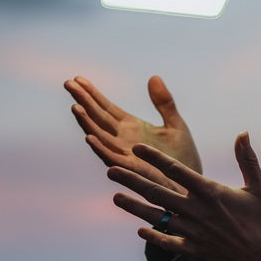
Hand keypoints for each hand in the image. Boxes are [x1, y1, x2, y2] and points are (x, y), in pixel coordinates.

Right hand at [65, 75, 202, 186]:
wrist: (191, 184)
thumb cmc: (183, 158)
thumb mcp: (175, 124)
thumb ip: (164, 102)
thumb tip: (153, 77)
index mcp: (131, 127)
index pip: (106, 107)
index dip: (92, 93)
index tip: (77, 78)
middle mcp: (123, 140)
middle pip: (97, 118)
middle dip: (83, 101)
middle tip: (68, 83)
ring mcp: (125, 154)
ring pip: (100, 137)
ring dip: (86, 123)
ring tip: (75, 107)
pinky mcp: (131, 169)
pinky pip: (111, 158)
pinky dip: (100, 148)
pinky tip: (89, 137)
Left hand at [108, 133, 260, 260]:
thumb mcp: (260, 188)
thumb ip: (247, 160)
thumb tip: (242, 133)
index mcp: (211, 192)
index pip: (175, 170)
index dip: (153, 158)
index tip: (135, 148)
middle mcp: (196, 211)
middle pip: (157, 192)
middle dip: (132, 180)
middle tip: (110, 170)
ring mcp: (193, 232)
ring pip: (157, 217)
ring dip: (134, 207)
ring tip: (115, 197)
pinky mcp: (194, 251)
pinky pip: (168, 242)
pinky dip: (154, 237)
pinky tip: (141, 230)